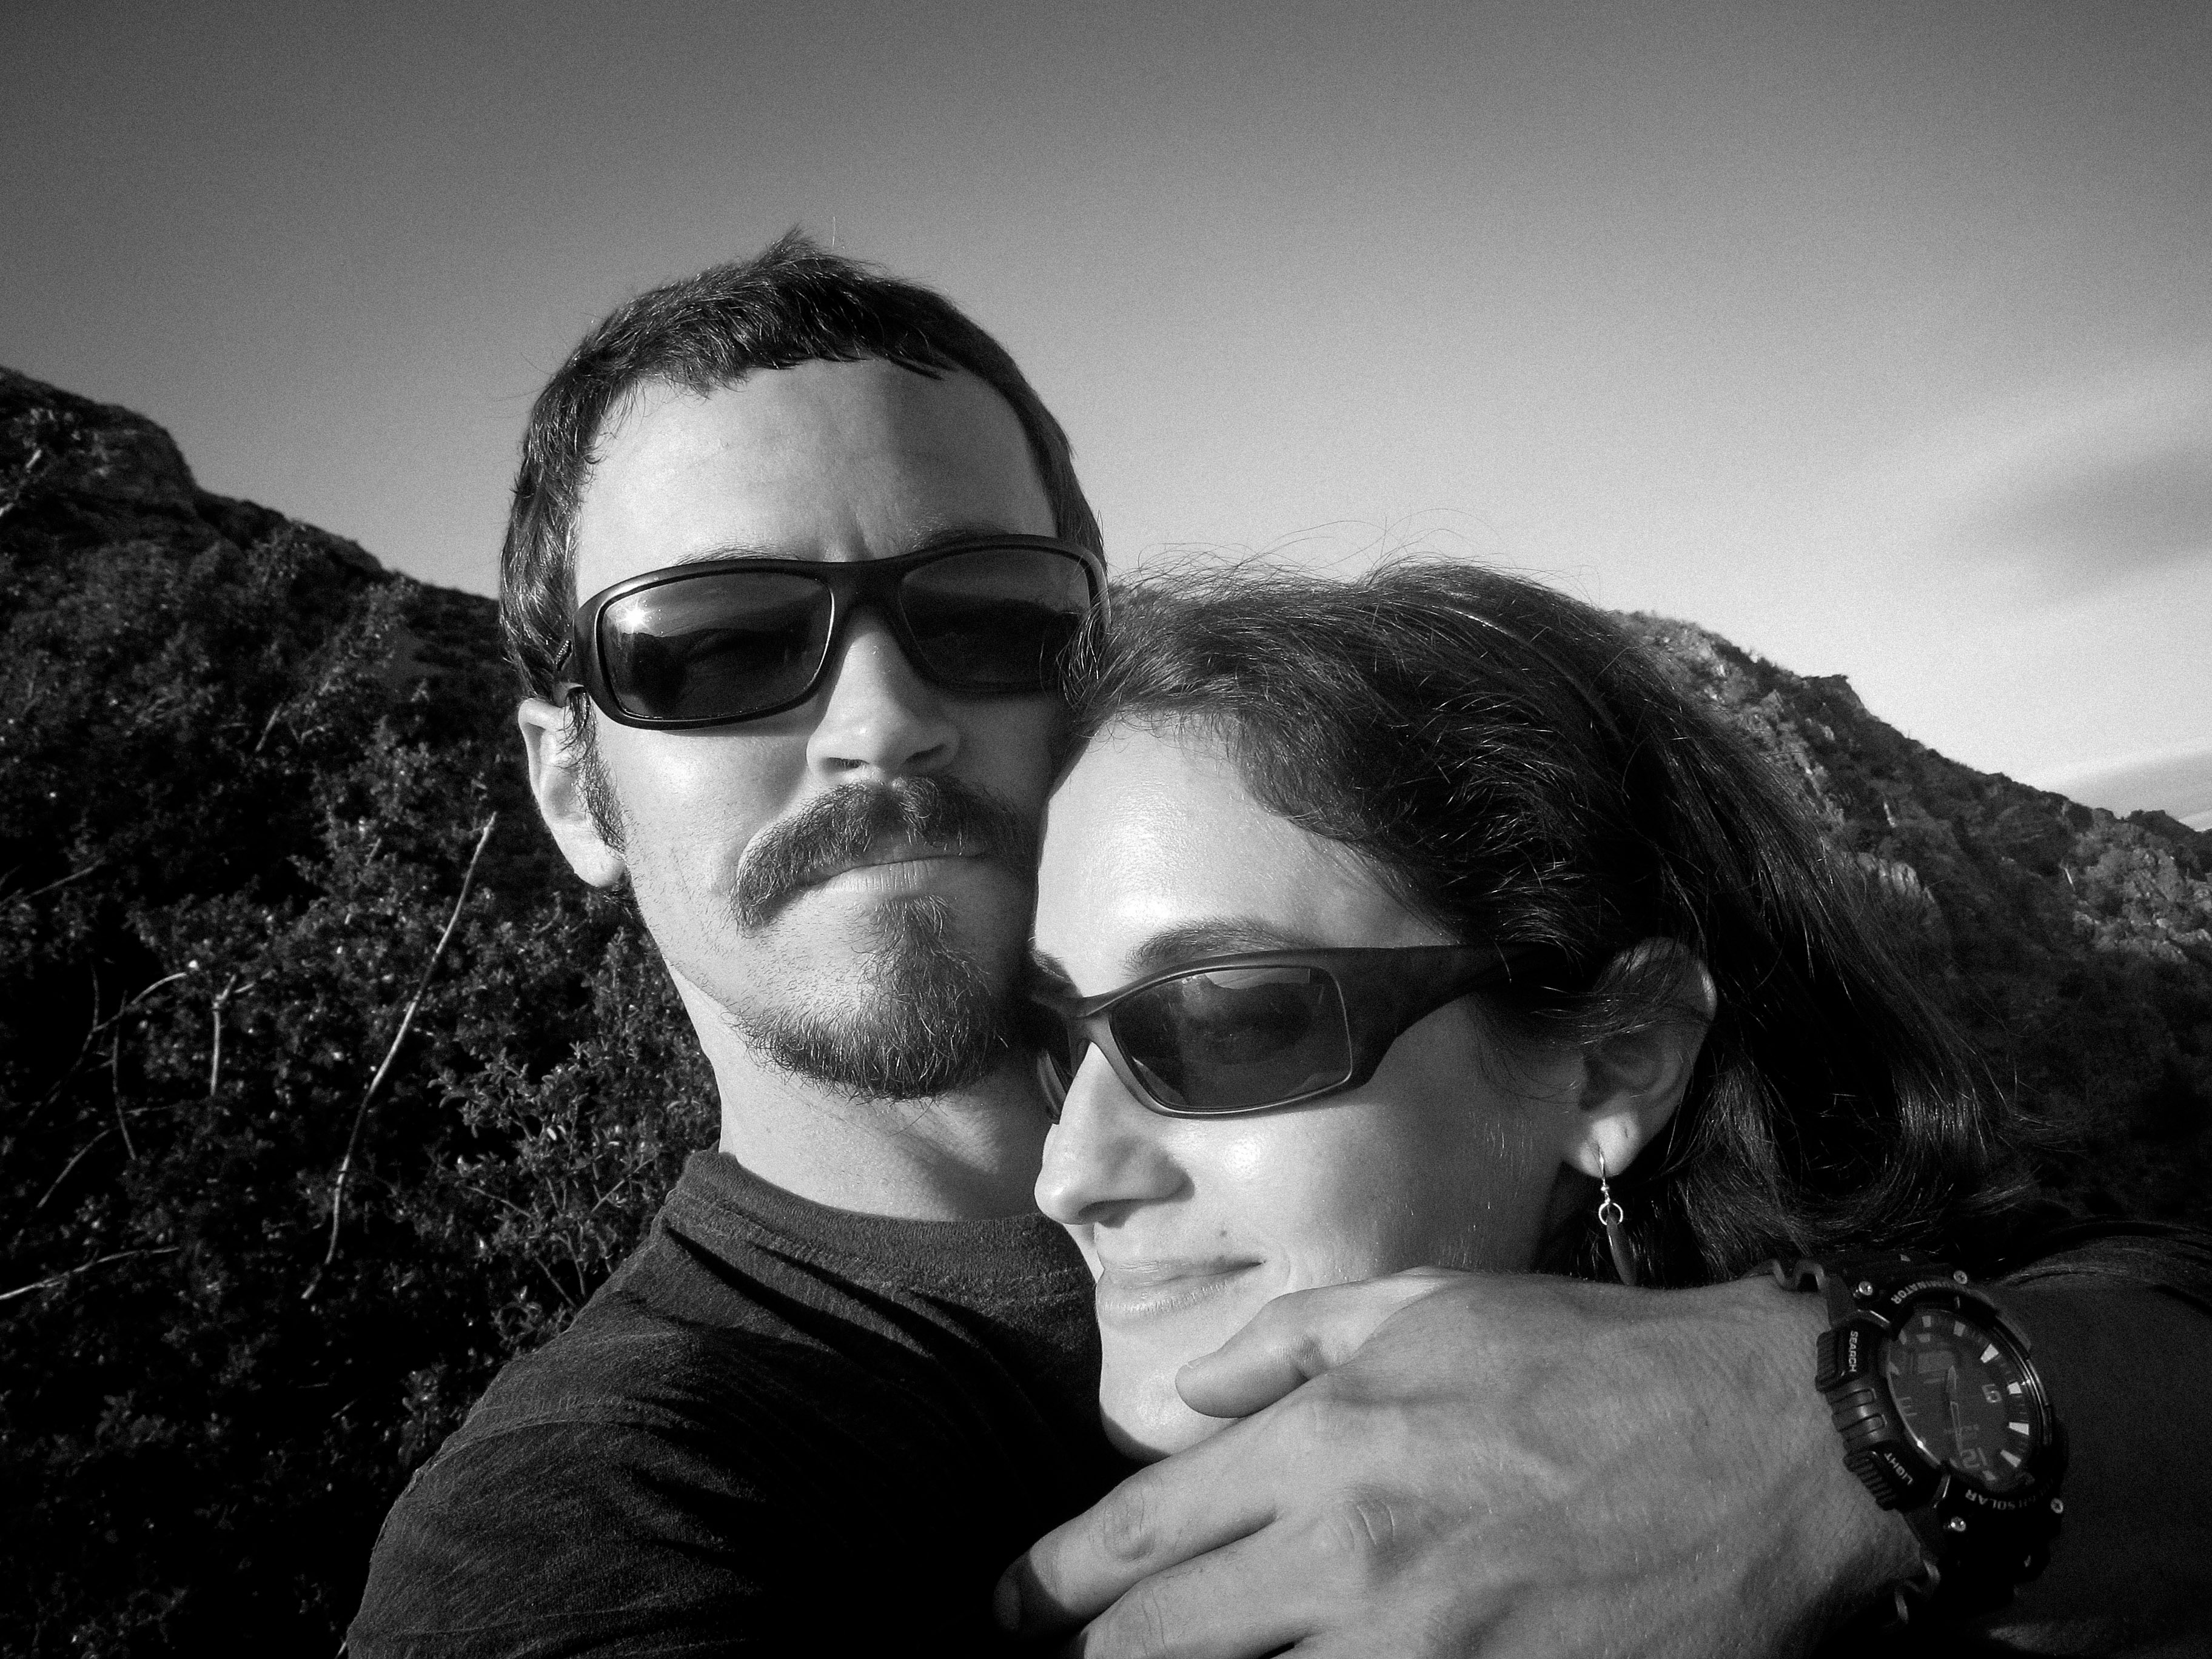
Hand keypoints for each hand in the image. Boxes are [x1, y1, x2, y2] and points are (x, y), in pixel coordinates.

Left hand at [998, 1269, 1920, 1656]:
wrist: (1772, 1445)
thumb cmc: (1595, 1361)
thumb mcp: (1428, 1304)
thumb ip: (1286, 1347)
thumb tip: (1186, 1397)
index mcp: (1324, 1446)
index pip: (1135, 1538)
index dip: (1050, 1585)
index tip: (1011, 1607)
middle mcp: (1348, 1559)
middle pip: (1155, 1648)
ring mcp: (1420, 1654)